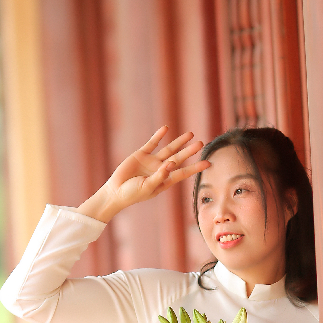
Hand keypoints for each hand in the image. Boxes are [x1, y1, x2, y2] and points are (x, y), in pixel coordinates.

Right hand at [77, 126, 210, 222]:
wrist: (115, 191)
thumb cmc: (132, 194)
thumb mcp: (148, 187)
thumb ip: (160, 176)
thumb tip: (172, 163)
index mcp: (165, 181)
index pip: (184, 173)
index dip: (195, 168)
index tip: (208, 163)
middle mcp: (161, 170)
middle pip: (179, 158)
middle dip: (189, 151)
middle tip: (201, 143)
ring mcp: (151, 162)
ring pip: (169, 149)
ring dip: (179, 142)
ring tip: (190, 134)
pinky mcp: (141, 155)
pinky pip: (152, 143)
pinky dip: (159, 136)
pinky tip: (166, 128)